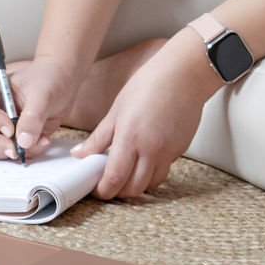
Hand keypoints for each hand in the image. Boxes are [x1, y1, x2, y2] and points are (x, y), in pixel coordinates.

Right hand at [0, 56, 81, 160]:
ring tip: (40, 141)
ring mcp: (1, 128)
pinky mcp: (14, 139)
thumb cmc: (49, 79)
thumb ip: (32, 116)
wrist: (65, 85)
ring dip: (14, 151)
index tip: (10, 129)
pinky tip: (45, 140)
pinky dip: (29, 152)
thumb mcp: (43, 93)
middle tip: (14, 151)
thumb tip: (23, 143)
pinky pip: (14, 153)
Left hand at [73, 32, 221, 199]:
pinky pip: (164, 170)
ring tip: (128, 171)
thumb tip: (81, 154)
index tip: (97, 189)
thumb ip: (98, 137)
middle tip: (110, 181)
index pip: (114, 179)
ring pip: (151, 185)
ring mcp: (168, 152)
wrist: (184, 74)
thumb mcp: (117, 110)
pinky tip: (145, 158)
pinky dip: (152, 171)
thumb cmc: (149, 84)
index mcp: (130, 139)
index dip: (103, 190)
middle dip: (118, 191)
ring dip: (137, 184)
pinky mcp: (180, 150)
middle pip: (133, 189)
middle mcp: (150, 150)